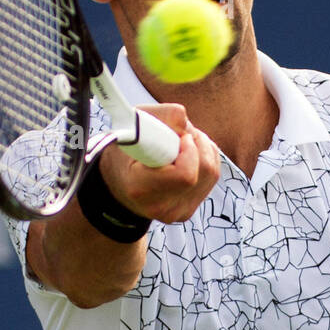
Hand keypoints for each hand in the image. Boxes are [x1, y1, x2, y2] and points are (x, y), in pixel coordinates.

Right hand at [99, 104, 220, 223]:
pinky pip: (211, 179)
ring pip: (211, 173)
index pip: (185, 175)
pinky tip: (189, 154)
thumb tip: (185, 121)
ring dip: (203, 149)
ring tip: (182, 142)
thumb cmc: (124, 150)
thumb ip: (160, 116)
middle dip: (198, 143)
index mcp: (140, 188)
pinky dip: (206, 159)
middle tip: (181, 134)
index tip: (178, 136)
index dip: (188, 149)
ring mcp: (176, 213)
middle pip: (204, 171)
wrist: (118, 182)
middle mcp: (160, 207)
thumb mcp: (131, 125)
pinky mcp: (188, 211)